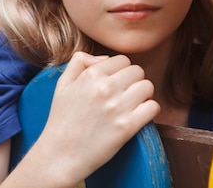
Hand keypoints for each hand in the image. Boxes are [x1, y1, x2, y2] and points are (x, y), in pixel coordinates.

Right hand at [31, 52, 159, 185]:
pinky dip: (150, 111)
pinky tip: (140, 116)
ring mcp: (117, 106)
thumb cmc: (61, 121)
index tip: (117, 84)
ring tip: (133, 105)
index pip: (123, 60)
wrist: (59, 156)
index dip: (121, 71)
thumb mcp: (62, 84)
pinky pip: (153, 107)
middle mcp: (105, 87)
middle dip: (133, 81)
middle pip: (138, 71)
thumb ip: (79, 62)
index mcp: (91, 74)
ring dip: (143, 95)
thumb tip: (105, 57)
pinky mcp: (127, 126)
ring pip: (147, 86)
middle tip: (126, 95)